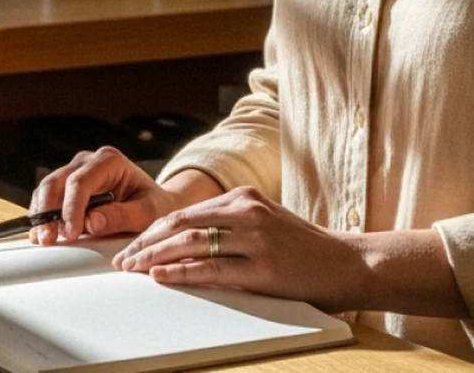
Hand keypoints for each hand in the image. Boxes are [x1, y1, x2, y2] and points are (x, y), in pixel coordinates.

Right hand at [28, 146, 223, 244]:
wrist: (154, 202)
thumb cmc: (153, 205)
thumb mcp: (147, 213)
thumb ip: (121, 216)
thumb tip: (90, 222)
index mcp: (109, 161)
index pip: (81, 182)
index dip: (71, 208)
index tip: (70, 234)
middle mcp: (88, 161)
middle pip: (57, 181)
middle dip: (49, 211)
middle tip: (47, 240)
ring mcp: (75, 171)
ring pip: (47, 188)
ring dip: (42, 214)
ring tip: (42, 240)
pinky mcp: (67, 185)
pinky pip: (48, 197)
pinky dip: (42, 215)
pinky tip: (40, 234)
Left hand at [112, 186, 368, 312]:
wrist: (351, 263)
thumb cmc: (306, 249)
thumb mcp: (266, 222)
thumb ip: (230, 224)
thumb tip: (185, 240)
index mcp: (243, 198)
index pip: (184, 212)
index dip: (152, 229)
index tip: (131, 244)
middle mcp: (245, 211)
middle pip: (180, 223)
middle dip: (145, 242)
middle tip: (122, 259)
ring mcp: (255, 237)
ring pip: (190, 242)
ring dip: (155, 256)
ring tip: (132, 268)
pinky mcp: (263, 267)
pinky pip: (213, 268)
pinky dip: (182, 272)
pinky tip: (162, 276)